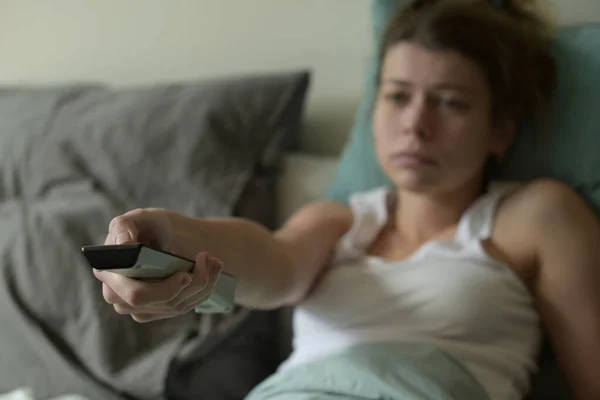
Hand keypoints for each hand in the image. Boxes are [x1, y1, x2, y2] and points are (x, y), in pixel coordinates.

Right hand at [93, 208, 222, 322]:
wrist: (167, 237)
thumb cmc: (150, 226)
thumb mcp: (138, 218)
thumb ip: (124, 226)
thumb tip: (124, 243)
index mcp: (109, 273)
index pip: (136, 295)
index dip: (164, 289)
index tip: (186, 275)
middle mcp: (119, 296)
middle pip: (163, 303)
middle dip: (193, 283)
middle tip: (207, 259)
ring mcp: (139, 307)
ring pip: (178, 305)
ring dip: (204, 282)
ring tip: (213, 260)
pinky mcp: (158, 310)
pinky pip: (184, 306)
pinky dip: (204, 289)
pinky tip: (211, 270)